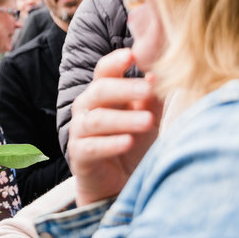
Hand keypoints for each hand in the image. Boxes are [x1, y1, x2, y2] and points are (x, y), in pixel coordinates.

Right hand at [67, 48, 161, 204]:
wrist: (117, 183)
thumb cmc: (133, 144)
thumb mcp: (148, 118)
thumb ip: (151, 98)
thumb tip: (159, 74)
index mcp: (103, 94)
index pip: (105, 71)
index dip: (116, 62)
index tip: (133, 55)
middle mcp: (87, 108)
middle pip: (100, 91)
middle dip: (125, 89)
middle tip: (149, 89)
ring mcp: (80, 131)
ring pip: (97, 119)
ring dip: (123, 119)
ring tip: (148, 122)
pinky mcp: (79, 155)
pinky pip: (92, 147)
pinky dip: (110, 144)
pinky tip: (128, 142)